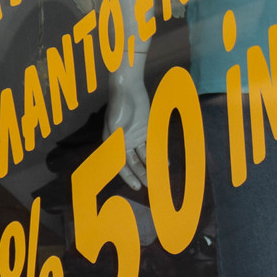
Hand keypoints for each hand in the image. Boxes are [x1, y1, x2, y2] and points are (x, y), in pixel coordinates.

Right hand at [104, 71, 149, 188]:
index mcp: (113, 144)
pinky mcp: (145, 130)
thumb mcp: (115, 126)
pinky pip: (152, 146)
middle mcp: (123, 143)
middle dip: (142, 174)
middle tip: (152, 186)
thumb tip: (118, 161)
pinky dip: (157, 154)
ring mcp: (135, 137)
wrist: (128, 89)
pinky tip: (164, 163)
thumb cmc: (118, 107)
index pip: (121, 165)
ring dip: (150, 166)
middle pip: (134, 163)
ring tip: (160, 177)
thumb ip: (117, 144)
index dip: (129, 177)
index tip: (137, 187)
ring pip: (143, 156)